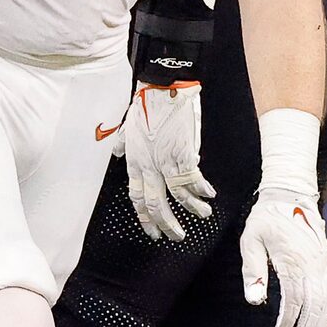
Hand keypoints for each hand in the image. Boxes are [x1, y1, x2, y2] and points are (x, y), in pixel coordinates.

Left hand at [120, 82, 215, 241]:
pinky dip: (202, 190)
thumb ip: (121, 143)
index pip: (137, 198)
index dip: (145, 218)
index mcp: (135, 162)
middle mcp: (149, 167)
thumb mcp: (126, 127)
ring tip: (202, 216)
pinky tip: (209, 195)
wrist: (162, 90)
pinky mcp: (184, 155)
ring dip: (192, 210)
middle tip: (176, 236)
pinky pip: (194, 180)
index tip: (152, 230)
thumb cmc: (145, 105)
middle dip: (167, 225)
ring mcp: (166, 162)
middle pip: (156, 205)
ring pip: (178, 198)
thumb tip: (117, 151)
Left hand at [240, 185, 326, 326]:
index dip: (288, 324)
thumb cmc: (266, 219)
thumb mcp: (250, 241)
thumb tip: (255, 302)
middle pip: (315, 308)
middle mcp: (315, 266)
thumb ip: (252, 271)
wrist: (290, 196)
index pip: (294, 302)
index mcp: (295, 261)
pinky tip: (322, 326)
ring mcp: (326, 265)